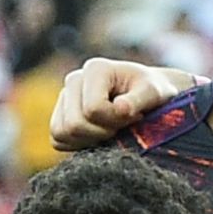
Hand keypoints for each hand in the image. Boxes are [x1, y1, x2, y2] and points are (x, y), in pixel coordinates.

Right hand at [44, 57, 192, 152]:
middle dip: (102, 133)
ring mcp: (64, 97)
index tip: (135, 115)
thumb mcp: (155, 93)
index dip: (115, 120)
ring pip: (61, 133)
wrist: (146, 95)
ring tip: (111, 130)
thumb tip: (120, 108)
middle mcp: (74, 79)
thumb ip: (140, 99)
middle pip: (74, 124)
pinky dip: (78, 144)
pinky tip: (100, 136)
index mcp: (96, 69)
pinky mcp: (60, 115)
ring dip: (89, 140)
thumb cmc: (153, 91)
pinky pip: (57, 140)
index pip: (93, 109)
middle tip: (123, 126)